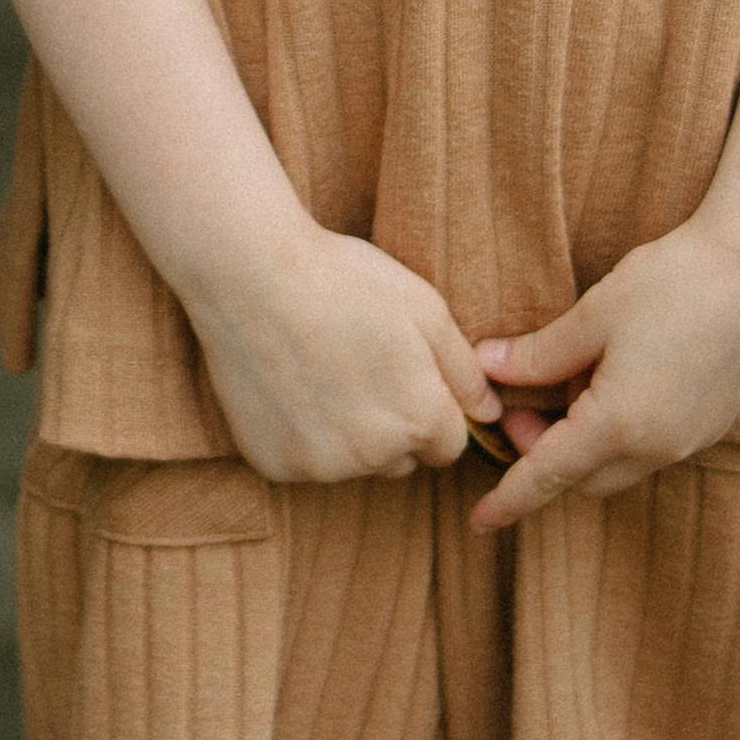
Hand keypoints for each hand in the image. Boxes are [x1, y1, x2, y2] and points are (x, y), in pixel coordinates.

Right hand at [183, 221, 498, 485]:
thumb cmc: (344, 280)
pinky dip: (299, 436)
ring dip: (345, 435)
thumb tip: (490, 413)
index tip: (402, 374)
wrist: (248, 273)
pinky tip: (286, 385)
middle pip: (400, 460)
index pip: (447, 445)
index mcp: (420, 420)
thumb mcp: (426, 309)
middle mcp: (374, 456)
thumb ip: (465, 371)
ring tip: (320, 371)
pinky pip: (303, 461)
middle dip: (390, 427)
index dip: (430, 408)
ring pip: (350, 463)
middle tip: (358, 367)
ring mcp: (319, 466)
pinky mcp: (273, 464)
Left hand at [464, 224, 739, 528]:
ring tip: (573, 373)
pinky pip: (652, 446)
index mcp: (621, 425)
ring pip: (620, 464)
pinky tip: (615, 372)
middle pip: (585, 478)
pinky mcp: (712, 422)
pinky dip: (620, 428)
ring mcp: (693, 438)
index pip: (549, 475)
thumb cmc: (671, 282)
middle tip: (518, 406)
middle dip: (544, 454)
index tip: (478, 523)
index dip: (510, 499)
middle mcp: (660, 446)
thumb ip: (538, 355)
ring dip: (585, 438)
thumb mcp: (593, 316)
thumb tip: (487, 369)